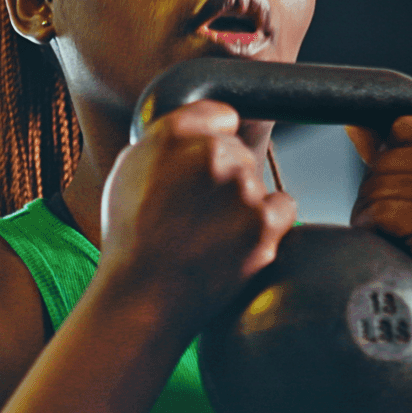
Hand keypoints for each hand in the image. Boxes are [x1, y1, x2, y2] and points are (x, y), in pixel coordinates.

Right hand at [99, 100, 297, 334]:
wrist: (142, 297)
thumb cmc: (130, 237)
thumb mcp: (128, 169)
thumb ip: (165, 137)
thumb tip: (198, 127)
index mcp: (175, 135)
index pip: (220, 115)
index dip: (213, 138)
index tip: (204, 164)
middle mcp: (213, 155)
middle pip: (239, 151)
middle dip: (225, 175)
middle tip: (198, 210)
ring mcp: (243, 190)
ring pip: (257, 181)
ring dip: (242, 201)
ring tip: (209, 233)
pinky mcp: (265, 225)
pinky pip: (283, 207)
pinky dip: (267, 222)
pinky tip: (236, 240)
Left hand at [347, 117, 411, 350]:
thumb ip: (401, 153)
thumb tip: (357, 123)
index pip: (401, 129)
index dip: (390, 163)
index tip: (410, 197)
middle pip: (386, 158)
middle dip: (378, 194)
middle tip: (403, 227)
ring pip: (378, 185)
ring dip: (374, 216)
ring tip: (403, 239)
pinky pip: (380, 213)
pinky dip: (375, 233)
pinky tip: (400, 250)